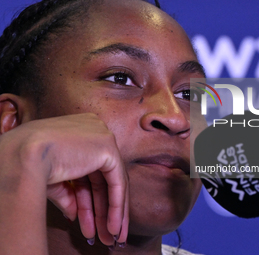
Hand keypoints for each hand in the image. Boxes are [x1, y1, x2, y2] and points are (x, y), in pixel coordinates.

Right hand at [0, 113, 128, 250]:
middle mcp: (94, 131)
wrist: (24, 155)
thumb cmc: (29, 164)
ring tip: (109, 237)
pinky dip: (116, 206)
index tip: (91, 221)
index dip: (90, 199)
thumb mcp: (53, 180)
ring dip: (110, 213)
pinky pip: (117, 183)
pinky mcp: (108, 148)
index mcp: (79, 132)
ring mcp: (103, 137)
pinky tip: (113, 226)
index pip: (90, 171)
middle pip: (102, 179)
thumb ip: (68, 194)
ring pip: (112, 182)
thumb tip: (74, 213)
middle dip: (103, 210)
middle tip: (106, 233)